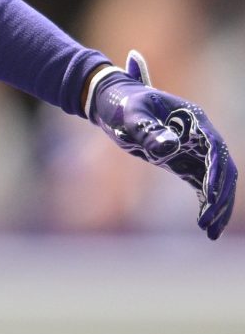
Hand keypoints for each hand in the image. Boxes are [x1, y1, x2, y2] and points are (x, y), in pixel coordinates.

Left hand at [89, 50, 236, 239]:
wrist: (111, 102)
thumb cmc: (121, 103)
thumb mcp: (131, 113)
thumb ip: (147, 128)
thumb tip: (169, 146)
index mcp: (193, 119)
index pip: (214, 147)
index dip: (215, 171)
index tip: (209, 194)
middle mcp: (200, 135)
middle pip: (223, 168)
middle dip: (220, 195)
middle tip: (209, 222)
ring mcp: (194, 150)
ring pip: (217, 180)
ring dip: (217, 205)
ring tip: (210, 232)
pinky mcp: (185, 162)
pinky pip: (202, 185)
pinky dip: (206, 203)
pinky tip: (205, 225)